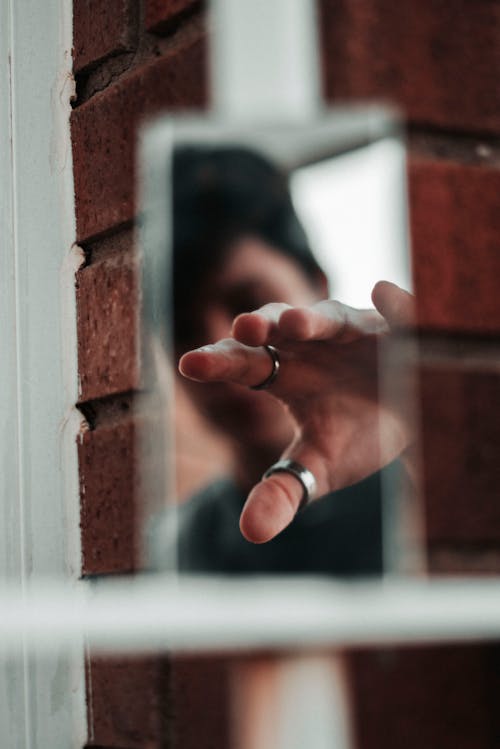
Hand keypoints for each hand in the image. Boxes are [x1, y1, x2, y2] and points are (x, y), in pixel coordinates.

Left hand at [179, 281, 414, 543]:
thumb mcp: (319, 468)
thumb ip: (284, 493)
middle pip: (277, 330)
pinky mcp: (400, 330)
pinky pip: (397, 315)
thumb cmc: (355, 438)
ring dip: (313, 318)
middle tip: (242, 330)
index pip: (244, 362)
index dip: (219, 361)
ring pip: (329, 318)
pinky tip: (384, 294)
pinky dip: (393, 306)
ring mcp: (355, 333)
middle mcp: (312, 345)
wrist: (412, 425)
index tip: (189, 365)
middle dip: (261, 327)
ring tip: (295, 323)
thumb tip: (249, 534)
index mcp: (285, 373)